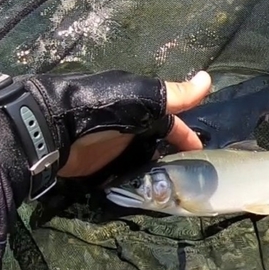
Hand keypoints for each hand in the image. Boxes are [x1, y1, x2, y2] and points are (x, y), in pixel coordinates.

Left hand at [58, 71, 211, 177]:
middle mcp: (132, 126)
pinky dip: (142, 180)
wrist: (59, 127)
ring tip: (178, 187)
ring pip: (147, 159)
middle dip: (175, 156)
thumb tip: (210, 79)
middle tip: (193, 174)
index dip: (187, 136)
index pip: (172, 122)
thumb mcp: (146, 97)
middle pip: (160, 142)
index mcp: (143, 106)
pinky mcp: (104, 166)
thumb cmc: (107, 108)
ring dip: (161, 171)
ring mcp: (117, 147)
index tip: (202, 154)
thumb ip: (177, 95)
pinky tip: (154, 191)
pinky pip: (129, 173)